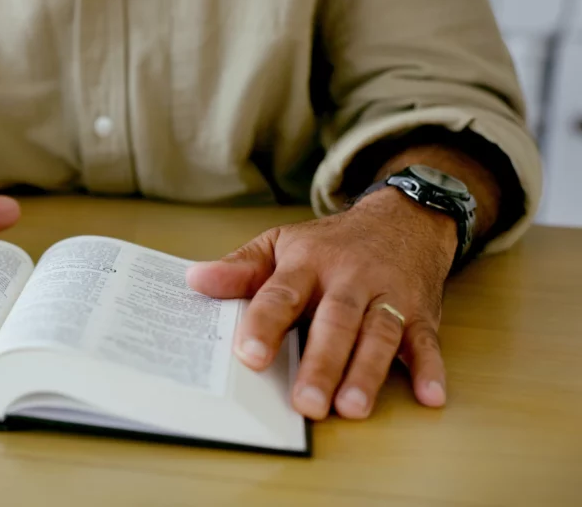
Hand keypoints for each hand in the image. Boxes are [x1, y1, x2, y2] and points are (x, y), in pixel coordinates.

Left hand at [186, 188, 457, 419]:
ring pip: (379, 334)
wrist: (402, 218)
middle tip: (306, 403)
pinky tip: (430, 397)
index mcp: (308, 263)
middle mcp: (350, 279)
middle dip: (321, 363)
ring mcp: (388, 296)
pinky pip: (427, 342)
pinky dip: (431, 369)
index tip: (248, 356)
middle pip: (335, 322)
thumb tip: (194, 280)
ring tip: (351, 408)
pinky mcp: (420, 313)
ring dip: (367, 372)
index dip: (265, 325)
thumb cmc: (331, 243)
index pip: (282, 294)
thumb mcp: (281, 244)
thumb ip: (240, 269)